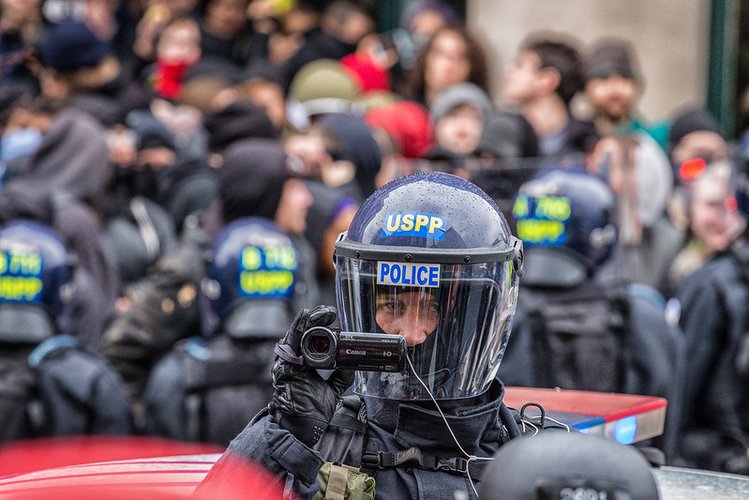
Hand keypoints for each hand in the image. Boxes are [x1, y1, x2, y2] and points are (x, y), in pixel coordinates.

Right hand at [269, 305, 353, 446]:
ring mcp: (288, 363)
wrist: (305, 427)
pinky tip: (306, 317)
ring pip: (296, 335)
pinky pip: (291, 343)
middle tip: (329, 312)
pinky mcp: (286, 366)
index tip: (332, 318)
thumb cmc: (313, 410)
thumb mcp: (333, 389)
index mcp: (302, 364)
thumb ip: (341, 375)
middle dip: (315, 320)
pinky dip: (298, 328)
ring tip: (321, 312)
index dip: (320, 327)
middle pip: (302, 334)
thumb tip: (352, 363)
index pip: (309, 339)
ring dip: (309, 321)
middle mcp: (293, 361)